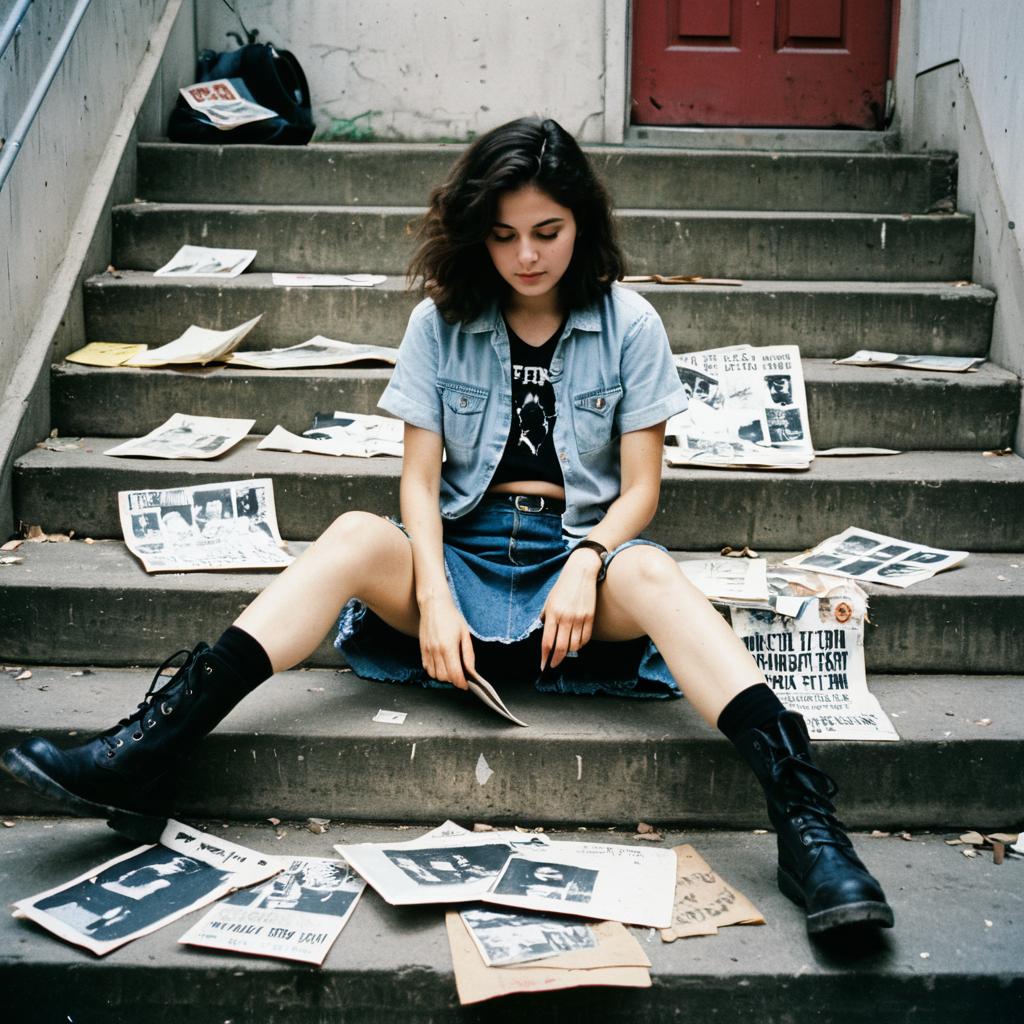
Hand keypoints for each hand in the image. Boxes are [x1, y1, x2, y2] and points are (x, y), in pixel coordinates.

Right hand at [419, 595, 475, 689]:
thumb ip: (468, 654)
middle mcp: (435, 651)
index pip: (454, 674)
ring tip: (451, 668)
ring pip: (435, 675)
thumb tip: (471, 671)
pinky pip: (427, 668)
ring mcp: (427, 650)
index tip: (466, 685)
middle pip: (444, 677)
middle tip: (461, 674)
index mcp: (448, 647)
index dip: (461, 683)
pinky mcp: (422, 649)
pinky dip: (435, 671)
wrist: (434, 604)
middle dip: (454, 679)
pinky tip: (442, 664)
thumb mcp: (465, 634)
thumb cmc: (451, 616)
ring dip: (444, 676)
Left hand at [540, 549, 600, 669]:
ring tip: (564, 651)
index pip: (547, 641)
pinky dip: (580, 644)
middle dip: (556, 660)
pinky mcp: (590, 617)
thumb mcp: (549, 600)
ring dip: (568, 652)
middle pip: (561, 647)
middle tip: (553, 665)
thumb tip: (546, 632)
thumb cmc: (563, 586)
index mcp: (552, 613)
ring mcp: (579, 618)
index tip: (543, 665)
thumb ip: (546, 616)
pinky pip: (585, 638)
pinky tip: (575, 644)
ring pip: (574, 645)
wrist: (581, 572)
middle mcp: (565, 617)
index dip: (545, 656)